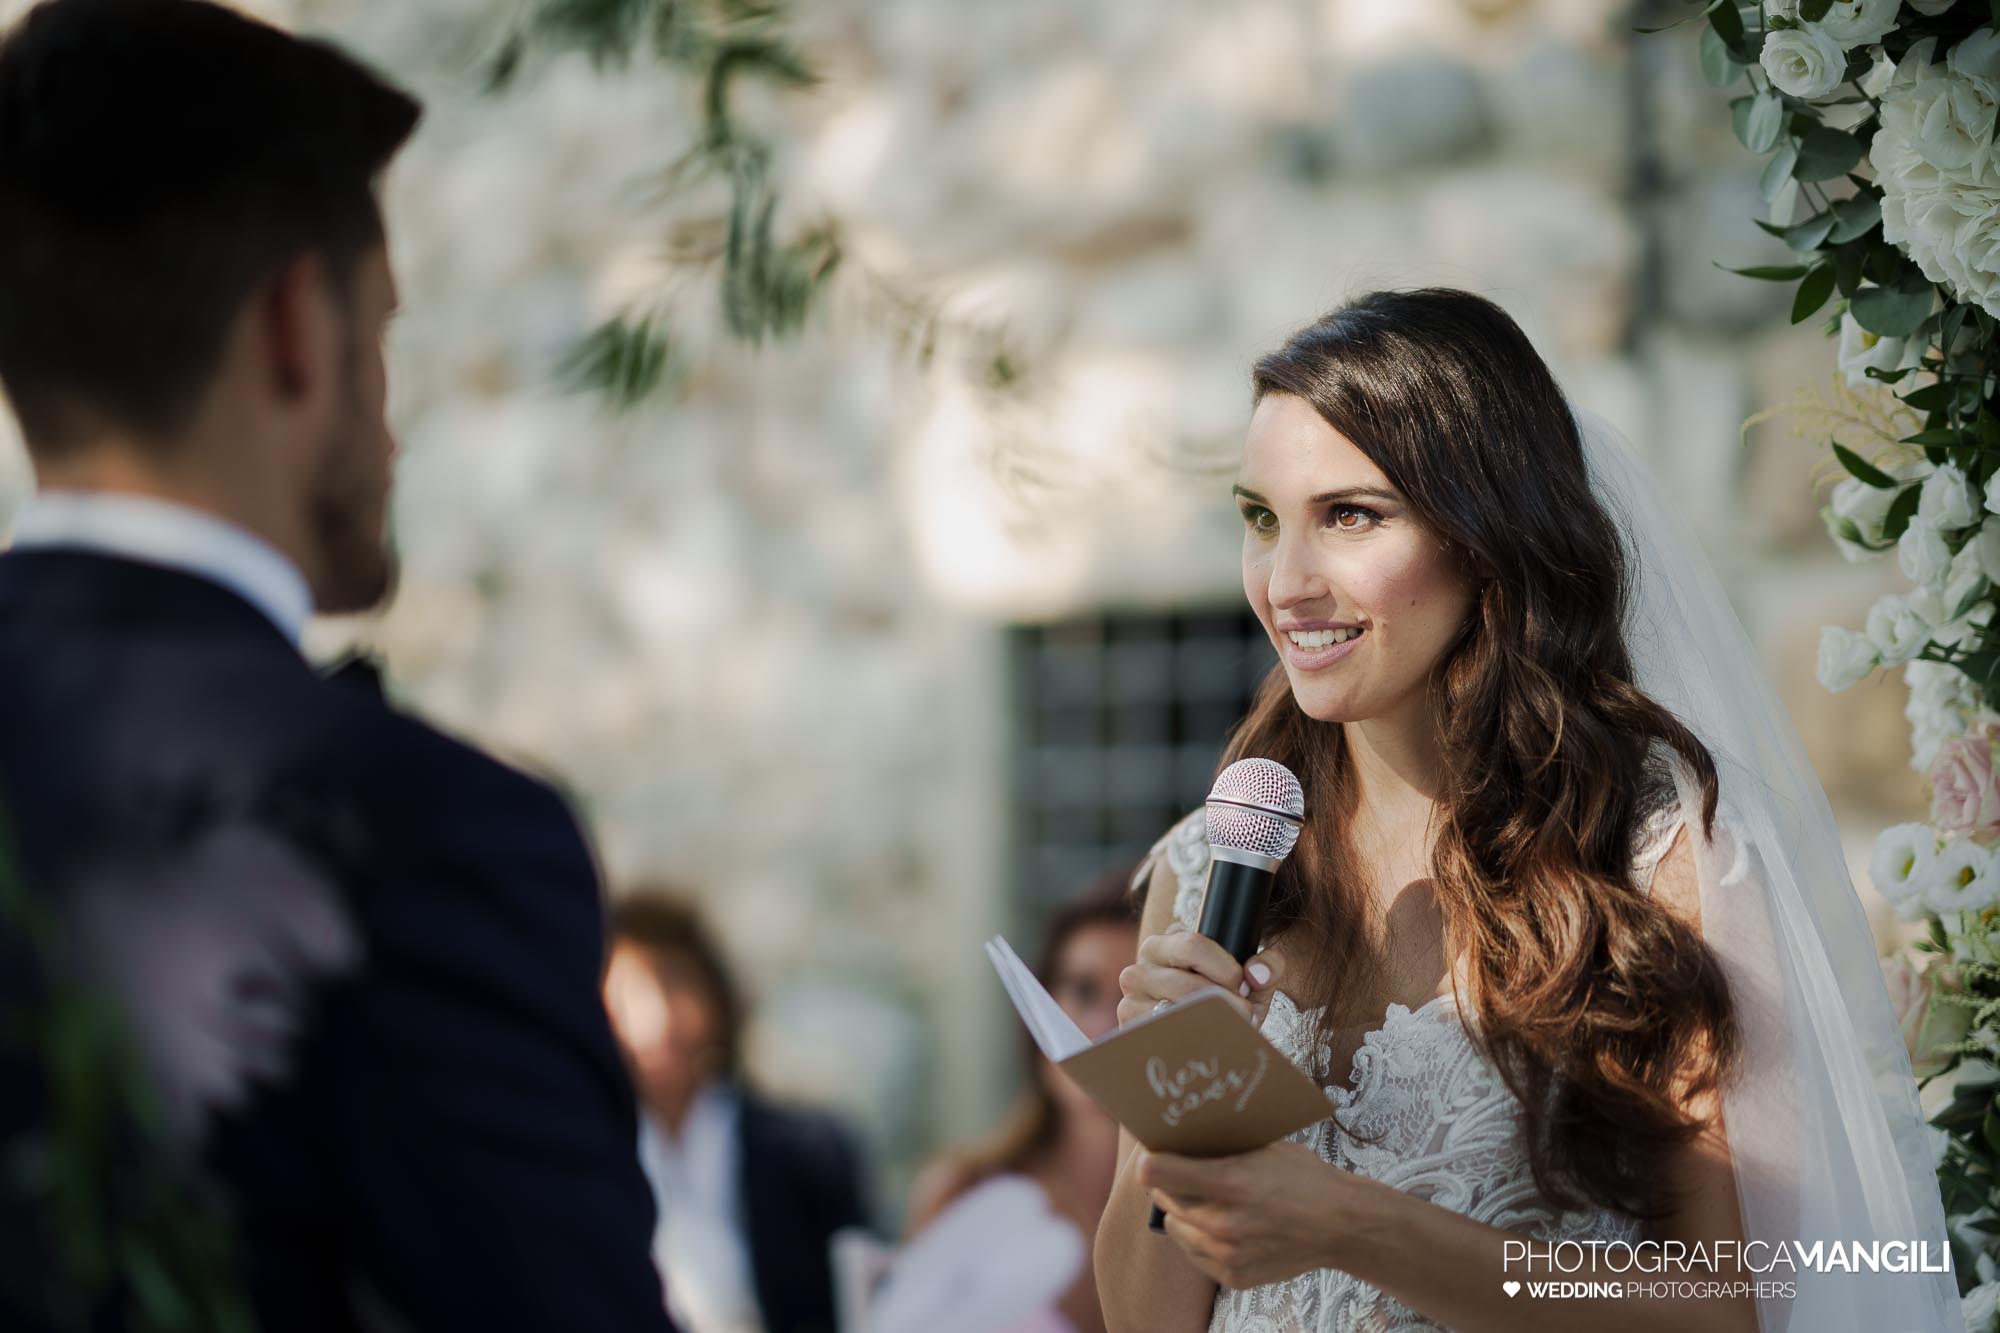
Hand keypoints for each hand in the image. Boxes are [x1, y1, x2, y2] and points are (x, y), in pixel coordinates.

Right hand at [1116, 925, 1284, 1027]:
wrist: (1197, 1038)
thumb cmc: (1221, 1002)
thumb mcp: (1246, 981)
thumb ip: (1266, 968)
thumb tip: (1258, 974)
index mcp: (1161, 947)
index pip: (1191, 946)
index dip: (1226, 968)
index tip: (1242, 985)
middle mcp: (1137, 972)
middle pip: (1186, 985)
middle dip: (1224, 1002)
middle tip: (1243, 1013)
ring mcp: (1129, 1005)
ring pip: (1175, 1015)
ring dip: (1211, 1025)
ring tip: (1229, 1029)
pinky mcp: (1130, 1035)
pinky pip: (1164, 1039)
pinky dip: (1192, 1043)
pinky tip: (1208, 1043)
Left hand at [1137, 1141, 1365, 1289]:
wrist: (1341, 1225)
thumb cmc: (1304, 1178)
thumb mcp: (1264, 1148)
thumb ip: (1222, 1148)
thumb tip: (1182, 1138)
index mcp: (1230, 1182)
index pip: (1157, 1172)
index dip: (1152, 1160)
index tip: (1154, 1154)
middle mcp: (1223, 1222)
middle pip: (1164, 1200)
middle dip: (1170, 1184)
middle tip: (1184, 1174)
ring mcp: (1227, 1254)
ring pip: (1176, 1229)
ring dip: (1183, 1214)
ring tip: (1208, 1202)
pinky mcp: (1234, 1276)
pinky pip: (1195, 1254)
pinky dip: (1200, 1240)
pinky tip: (1221, 1227)